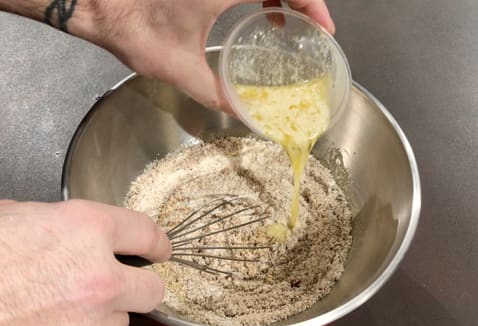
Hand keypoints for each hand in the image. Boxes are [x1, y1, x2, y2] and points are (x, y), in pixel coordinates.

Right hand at [0, 200, 170, 325]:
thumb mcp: (15, 217)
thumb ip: (52, 222)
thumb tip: (59, 226)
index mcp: (85, 229)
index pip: (146, 232)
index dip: (158, 241)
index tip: (162, 248)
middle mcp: (97, 275)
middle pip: (153, 288)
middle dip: (144, 285)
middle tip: (132, 281)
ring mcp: (87, 320)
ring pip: (122, 322)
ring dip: (108, 314)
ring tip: (77, 305)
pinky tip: (52, 323)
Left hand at [70, 0, 334, 111]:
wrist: (105, 7)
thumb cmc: (136, 30)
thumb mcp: (180, 69)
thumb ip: (217, 93)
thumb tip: (246, 115)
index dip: (313, 4)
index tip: (324, 29)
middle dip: (305, 3)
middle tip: (316, 31)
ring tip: (295, 26)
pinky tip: (265, 15)